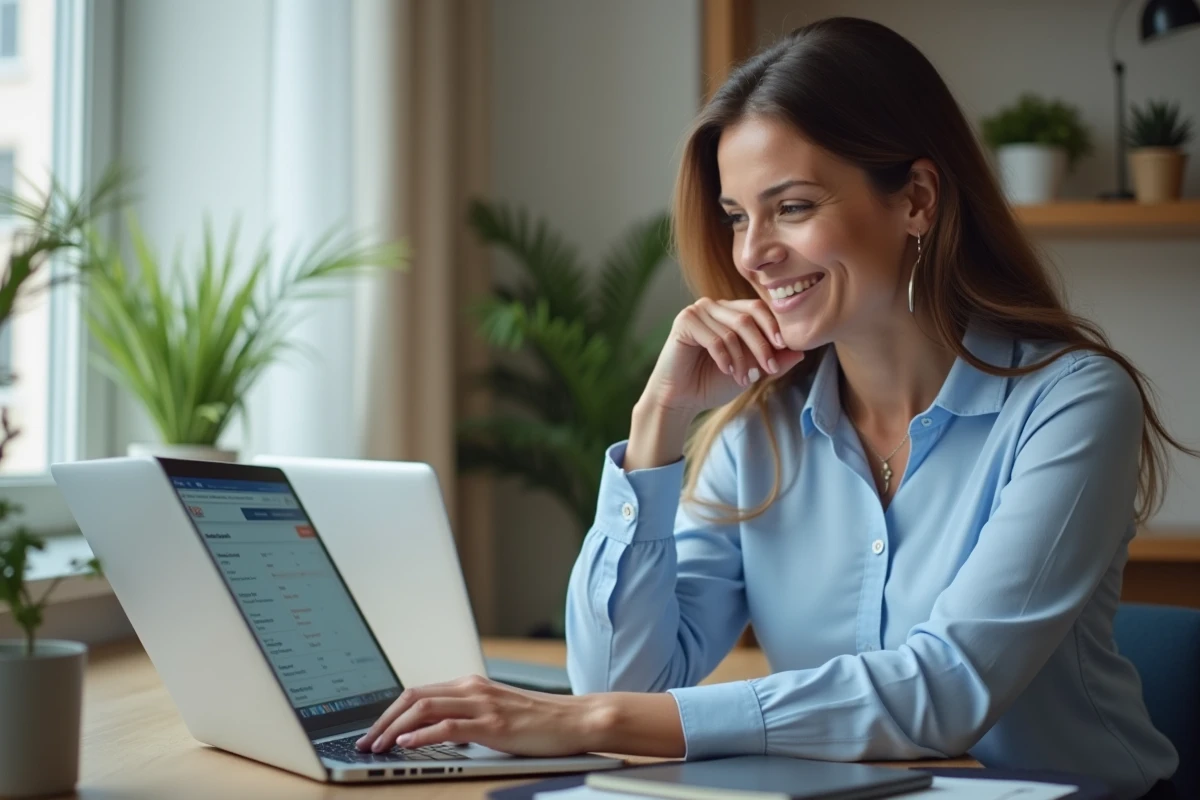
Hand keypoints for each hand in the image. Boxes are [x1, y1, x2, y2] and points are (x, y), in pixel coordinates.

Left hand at [354, 674, 600, 756]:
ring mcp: (483, 705)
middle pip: (413, 696)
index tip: (373, 731)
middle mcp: (473, 689)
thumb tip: (437, 732)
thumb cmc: (540, 721)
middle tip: (366, 742)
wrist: (576, 720)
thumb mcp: (497, 713)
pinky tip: (408, 744)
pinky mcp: (494, 725)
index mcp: (471, 685)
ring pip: (424, 708)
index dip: (390, 711)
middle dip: (383, 720)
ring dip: (394, 728)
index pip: (418, 692)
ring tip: (379, 747)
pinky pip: (449, 727)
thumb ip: (468, 717)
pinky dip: (422, 734)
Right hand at [643, 298, 805, 416]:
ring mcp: (698, 311)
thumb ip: (774, 361)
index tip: (785, 349)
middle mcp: (714, 306)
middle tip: (770, 369)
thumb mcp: (751, 372)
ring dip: (743, 358)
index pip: (758, 310)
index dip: (773, 328)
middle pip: (748, 317)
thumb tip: (802, 351)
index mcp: (730, 312)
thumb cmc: (713, 384)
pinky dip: (725, 357)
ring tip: (745, 379)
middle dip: (763, 345)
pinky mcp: (684, 321)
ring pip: (733, 330)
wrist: (681, 399)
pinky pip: (714, 338)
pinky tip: (727, 371)